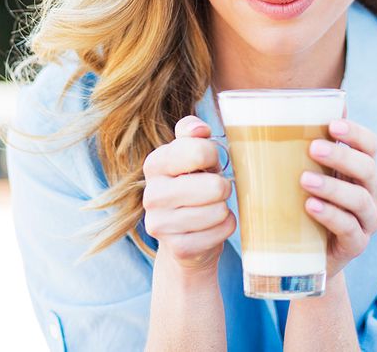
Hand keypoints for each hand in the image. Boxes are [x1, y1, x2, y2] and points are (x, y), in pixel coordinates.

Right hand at [142, 115, 235, 276]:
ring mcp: (160, 224)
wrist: (185, 235)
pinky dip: (225, 228)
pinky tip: (212, 226)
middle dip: (223, 187)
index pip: (199, 151)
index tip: (210, 162)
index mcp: (155, 164)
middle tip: (215, 190)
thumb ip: (193, 134)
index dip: (214, 155)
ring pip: (219, 211)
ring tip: (212, 208)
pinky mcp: (177, 248)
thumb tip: (199, 129)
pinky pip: (221, 231)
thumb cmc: (195, 184)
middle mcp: (151, 194)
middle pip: (214, 187)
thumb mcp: (194, 155)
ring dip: (224, 208)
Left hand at [300, 117, 376, 277]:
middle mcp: (370, 192)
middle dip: (342, 156)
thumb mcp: (304, 174)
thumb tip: (294, 106)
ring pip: (361, 199)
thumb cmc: (303, 204)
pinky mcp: (356, 245)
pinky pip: (350, 228)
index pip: (370, 145)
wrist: (303, 256)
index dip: (356, 133)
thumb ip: (304, 147)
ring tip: (304, 180)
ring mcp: (367, 220)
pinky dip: (331, 215)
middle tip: (313, 148)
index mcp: (360, 170)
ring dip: (333, 187)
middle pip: (368, 169)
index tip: (332, 124)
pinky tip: (310, 207)